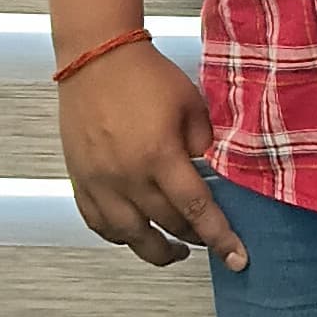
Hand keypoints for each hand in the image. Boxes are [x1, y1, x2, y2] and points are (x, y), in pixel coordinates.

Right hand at [54, 39, 248, 270]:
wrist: (96, 57)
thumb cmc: (146, 76)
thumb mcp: (192, 105)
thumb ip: (205, 143)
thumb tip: (211, 173)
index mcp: (159, 156)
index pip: (196, 210)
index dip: (220, 239)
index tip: (237, 259)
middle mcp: (127, 176)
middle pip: (166, 226)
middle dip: (193, 240)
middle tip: (209, 242)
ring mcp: (99, 182)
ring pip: (129, 236)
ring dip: (155, 250)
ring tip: (173, 250)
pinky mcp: (80, 180)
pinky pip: (98, 224)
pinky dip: (119, 236)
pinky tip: (135, 234)